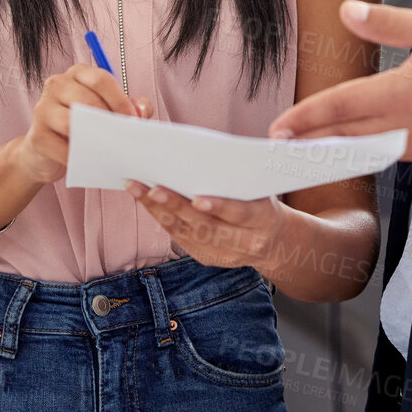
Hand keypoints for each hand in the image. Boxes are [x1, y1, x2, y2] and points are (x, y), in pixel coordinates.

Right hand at [16, 64, 152, 184]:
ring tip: (109, 149)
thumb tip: (141, 112)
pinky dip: (80, 157)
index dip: (120, 100)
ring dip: (95, 139)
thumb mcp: (108, 111)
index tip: (133, 120)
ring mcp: (43, 108)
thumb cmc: (83, 126)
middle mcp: (57, 84)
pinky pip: (62, 148)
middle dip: (110, 120)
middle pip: (87, 99)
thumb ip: (130, 106)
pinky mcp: (36, 135)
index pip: (101, 79)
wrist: (47, 154)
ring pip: (72, 122)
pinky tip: (91, 161)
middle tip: (123, 138)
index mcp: (78, 73)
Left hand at [126, 181, 294, 272]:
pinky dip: (162, 218)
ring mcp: (224, 254)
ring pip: (188, 233)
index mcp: (263, 219)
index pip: (241, 214)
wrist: (274, 241)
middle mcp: (245, 241)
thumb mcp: (263, 188)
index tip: (197, 198)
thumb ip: (240, 176)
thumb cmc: (263, 201)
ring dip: (160, 210)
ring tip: (138, 189)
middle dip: (177, 206)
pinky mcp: (207, 258)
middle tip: (153, 188)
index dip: (220, 207)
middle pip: (206, 226)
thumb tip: (204, 153)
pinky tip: (146, 201)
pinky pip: (180, 238)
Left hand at [266, 0, 411, 161]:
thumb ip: (389, 22)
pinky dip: (354, 154)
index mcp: (406, 91)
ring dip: (327, 151)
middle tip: (274, 146)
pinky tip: (339, 150)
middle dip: (307, 141)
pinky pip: (380, 155)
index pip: (343, 106)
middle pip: (344, 136)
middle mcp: (407, 124)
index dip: (307, 117)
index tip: (279, 127)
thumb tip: (347, 10)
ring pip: (360, 150)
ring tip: (297, 150)